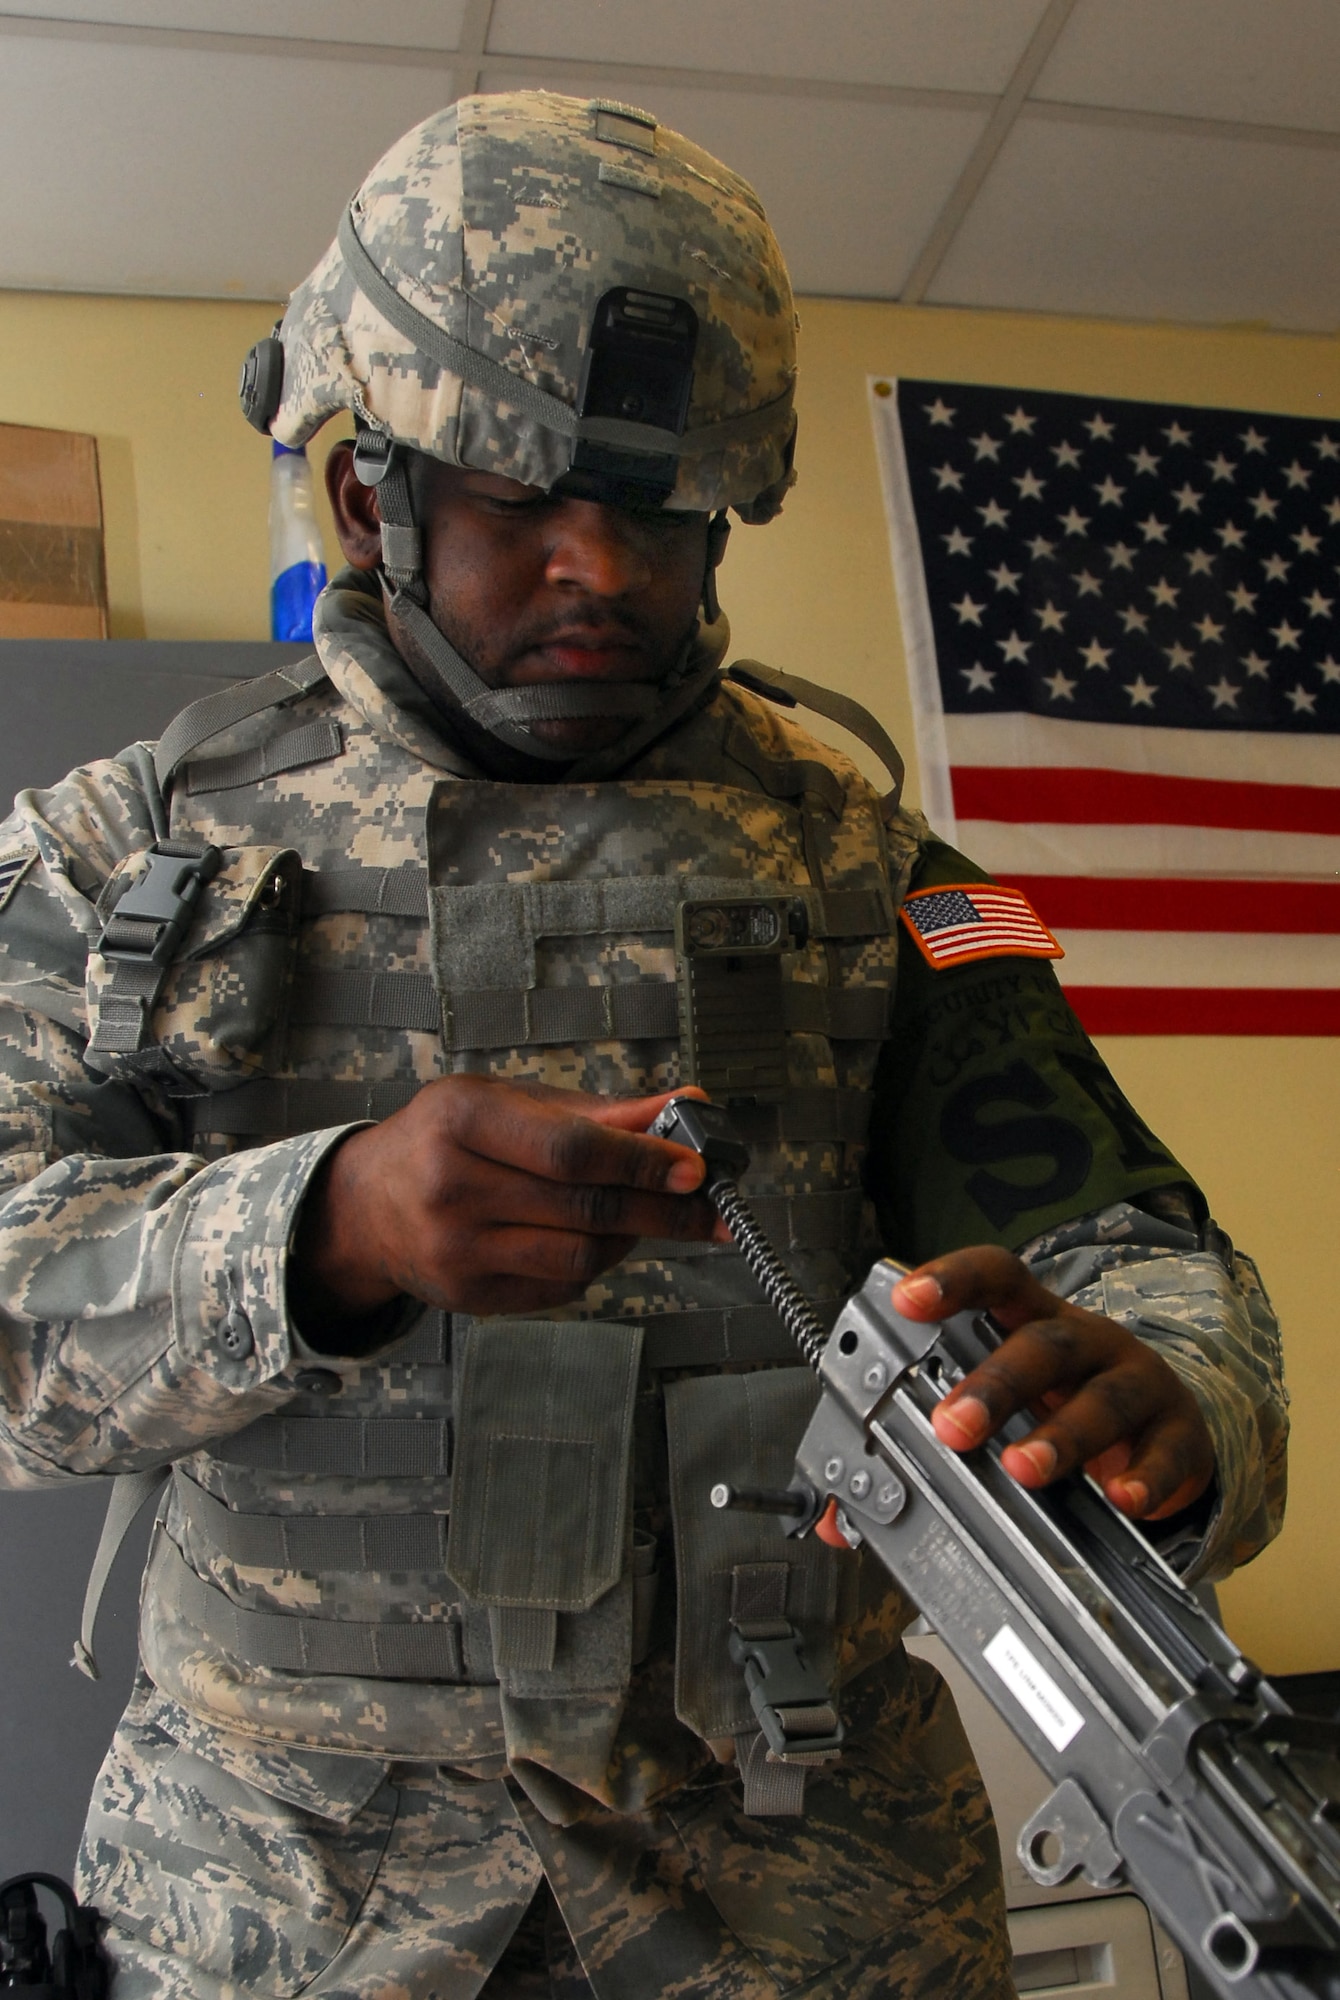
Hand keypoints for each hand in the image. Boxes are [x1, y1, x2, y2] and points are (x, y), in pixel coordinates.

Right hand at [291, 1078, 721, 1323]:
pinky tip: (596, 1238)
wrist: (367, 1204)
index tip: (695, 1168)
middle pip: (584, 1208)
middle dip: (662, 1209)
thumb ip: (602, 1110)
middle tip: (709, 1207)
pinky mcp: (468, 1296)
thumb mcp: (512, 1102)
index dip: (642, 1162)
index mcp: (461, 1119)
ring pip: (579, 1255)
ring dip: (631, 1238)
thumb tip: (688, 1103)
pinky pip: (560, 1286)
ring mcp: (456, 1249)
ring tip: (643, 1215)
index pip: (572, 1150)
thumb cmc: (447, 1139)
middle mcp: (452, 1185)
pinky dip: (594, 1263)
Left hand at [892, 1245, 1214, 1521]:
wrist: (1168, 1425)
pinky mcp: (1180, 1431)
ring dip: (1061, 1433)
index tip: (907, 1298)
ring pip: (1102, 1396)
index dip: (952, 1279)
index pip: (994, 1278)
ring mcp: (1138, 1381)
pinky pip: (1167, 1449)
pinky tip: (1122, 1500)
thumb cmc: (1063, 1406)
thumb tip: (838, 1521)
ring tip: (1025, 1468)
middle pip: (1042, 1344)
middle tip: (951, 1426)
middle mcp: (1085, 1340)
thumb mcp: (1004, 1411)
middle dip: (995, 1383)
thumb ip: (919, 1455)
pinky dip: (1145, 1475)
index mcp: (1031, 1320)